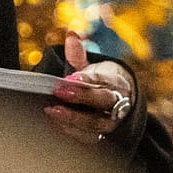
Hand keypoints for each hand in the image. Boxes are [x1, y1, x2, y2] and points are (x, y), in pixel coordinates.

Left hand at [45, 30, 136, 146]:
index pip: (103, 80)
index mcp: (115, 82)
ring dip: (74, 119)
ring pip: (96, 123)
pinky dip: (73, 133)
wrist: (121, 105)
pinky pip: (90, 138)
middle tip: (58, 93)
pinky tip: (55, 127)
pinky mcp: (103, 137)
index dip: (87, 80)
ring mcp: (112, 122)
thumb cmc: (101, 84)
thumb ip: (78, 55)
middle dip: (80, 98)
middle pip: (102, 101)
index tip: (70, 78)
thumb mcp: (93, 68)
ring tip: (52, 112)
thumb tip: (71, 34)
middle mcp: (118, 103)